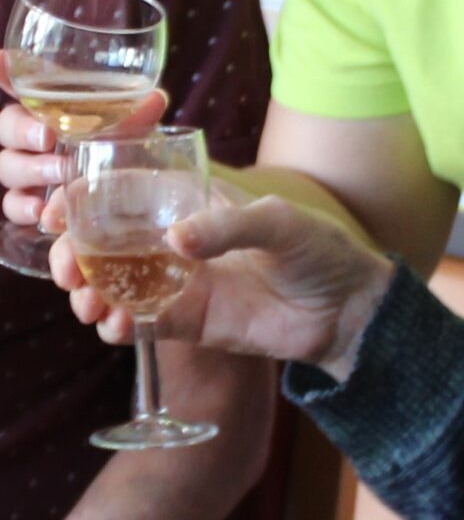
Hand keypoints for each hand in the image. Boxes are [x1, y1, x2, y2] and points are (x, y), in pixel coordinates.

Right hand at [1, 58, 167, 227]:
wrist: (125, 200)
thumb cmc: (118, 150)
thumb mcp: (129, 133)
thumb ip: (135, 117)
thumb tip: (156, 99)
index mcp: (46, 107)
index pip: (20, 83)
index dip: (5, 72)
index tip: (2, 61)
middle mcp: (27, 135)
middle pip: (5, 126)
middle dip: (22, 130)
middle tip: (47, 136)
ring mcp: (24, 170)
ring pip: (7, 166)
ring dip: (30, 169)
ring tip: (60, 171)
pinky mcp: (27, 203)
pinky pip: (11, 205)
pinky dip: (23, 207)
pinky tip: (40, 211)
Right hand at [50, 191, 394, 380]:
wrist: (349, 310)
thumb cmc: (321, 251)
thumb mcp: (280, 223)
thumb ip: (229, 226)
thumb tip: (175, 242)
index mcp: (191, 202)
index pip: (125, 192)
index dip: (85, 200)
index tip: (59, 215)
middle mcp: (176, 240)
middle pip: (106, 241)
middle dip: (74, 253)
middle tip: (65, 270)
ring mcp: (179, 283)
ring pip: (114, 284)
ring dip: (89, 292)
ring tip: (86, 301)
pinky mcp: (189, 323)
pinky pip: (140, 324)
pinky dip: (118, 327)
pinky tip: (114, 327)